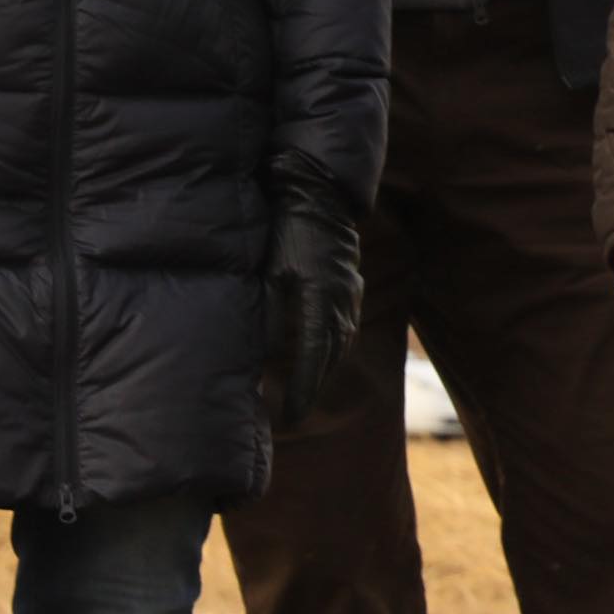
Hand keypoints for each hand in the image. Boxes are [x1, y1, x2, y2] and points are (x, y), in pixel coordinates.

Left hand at [263, 193, 365, 417]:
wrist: (318, 197)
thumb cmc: (286, 232)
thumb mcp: (269, 274)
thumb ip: (268, 315)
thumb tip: (263, 358)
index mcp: (320, 301)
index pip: (314, 359)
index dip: (303, 391)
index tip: (292, 417)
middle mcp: (342, 303)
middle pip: (331, 358)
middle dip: (313, 387)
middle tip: (293, 412)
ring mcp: (350, 294)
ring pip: (341, 344)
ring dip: (324, 368)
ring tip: (304, 389)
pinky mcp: (350, 286)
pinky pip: (344, 327)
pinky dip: (331, 346)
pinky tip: (318, 352)